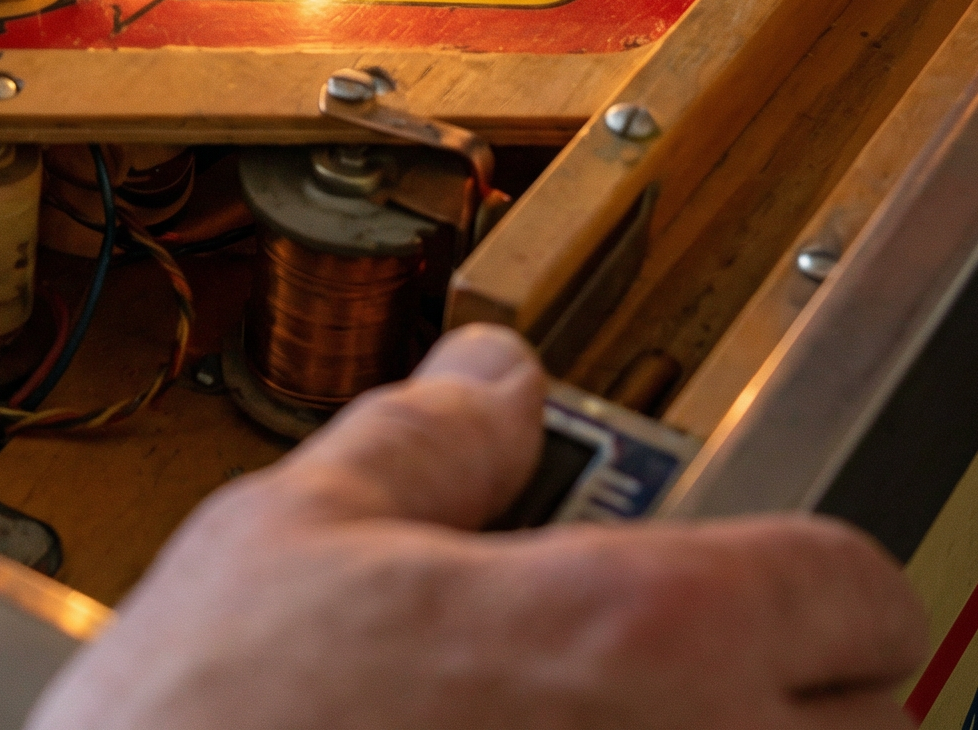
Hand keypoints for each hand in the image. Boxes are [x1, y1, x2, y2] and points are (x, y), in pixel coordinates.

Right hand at [29, 325, 925, 729]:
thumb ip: (429, 436)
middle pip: (866, 725)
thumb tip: (492, 376)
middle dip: (776, 686)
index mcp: (629, 636)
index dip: (800, 567)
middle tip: (661, 666)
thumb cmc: (204, 729)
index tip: (751, 573)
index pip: (848, 588)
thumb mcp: (295, 528)